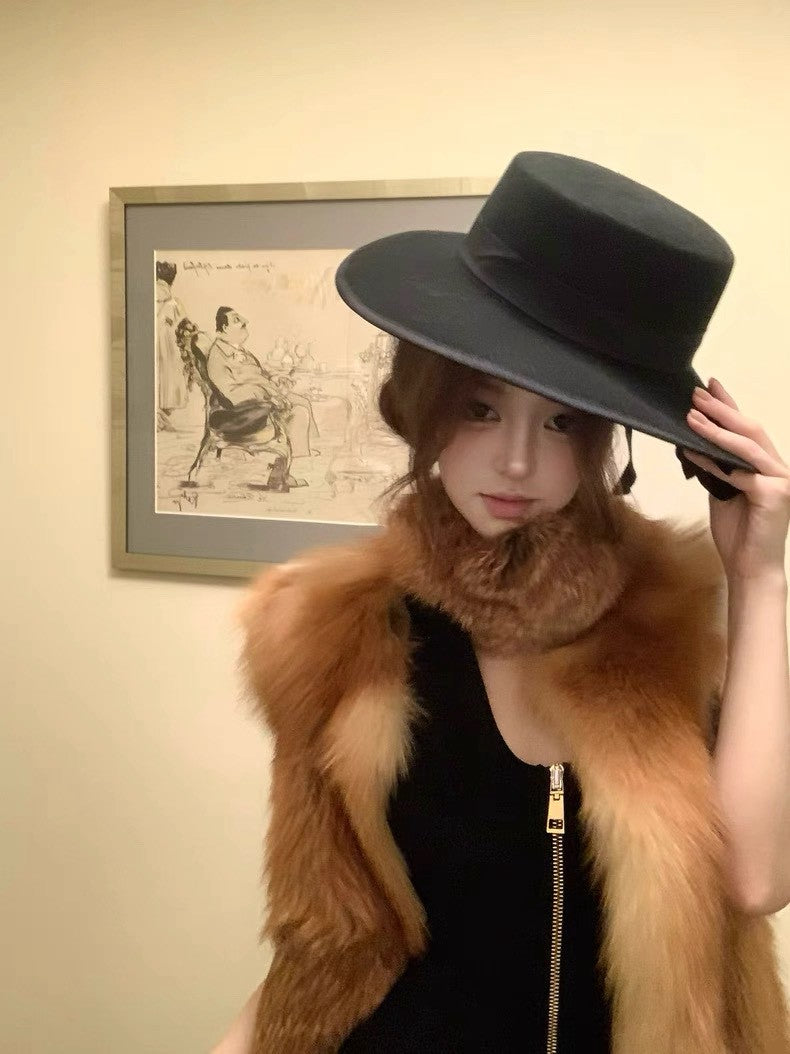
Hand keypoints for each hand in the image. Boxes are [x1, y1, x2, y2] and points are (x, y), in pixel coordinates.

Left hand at [683, 378, 789, 582]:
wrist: (748, 567)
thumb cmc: (737, 532)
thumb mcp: (722, 491)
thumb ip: (717, 467)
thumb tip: (695, 442)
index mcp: (767, 466)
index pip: (747, 429)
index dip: (729, 406)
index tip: (709, 386)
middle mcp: (779, 468)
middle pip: (750, 430)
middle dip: (722, 409)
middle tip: (696, 394)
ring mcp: (782, 480)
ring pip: (746, 447)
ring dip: (716, 429)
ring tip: (691, 416)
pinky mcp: (776, 494)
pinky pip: (739, 472)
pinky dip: (714, 462)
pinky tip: (693, 452)